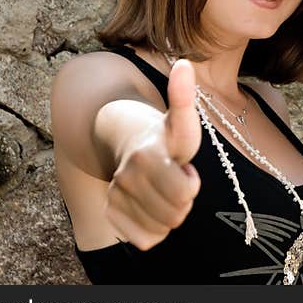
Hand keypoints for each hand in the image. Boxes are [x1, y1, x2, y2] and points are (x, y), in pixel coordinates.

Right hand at [106, 59, 201, 249]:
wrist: (128, 143)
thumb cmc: (165, 136)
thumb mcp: (180, 120)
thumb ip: (184, 97)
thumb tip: (185, 63)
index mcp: (148, 154)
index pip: (185, 194)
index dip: (191, 183)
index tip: (184, 167)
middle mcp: (127, 176)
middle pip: (177, 213)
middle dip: (183, 199)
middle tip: (174, 178)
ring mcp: (116, 196)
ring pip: (162, 228)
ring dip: (170, 214)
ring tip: (163, 189)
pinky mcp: (112, 213)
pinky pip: (146, 239)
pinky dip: (154, 229)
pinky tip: (151, 206)